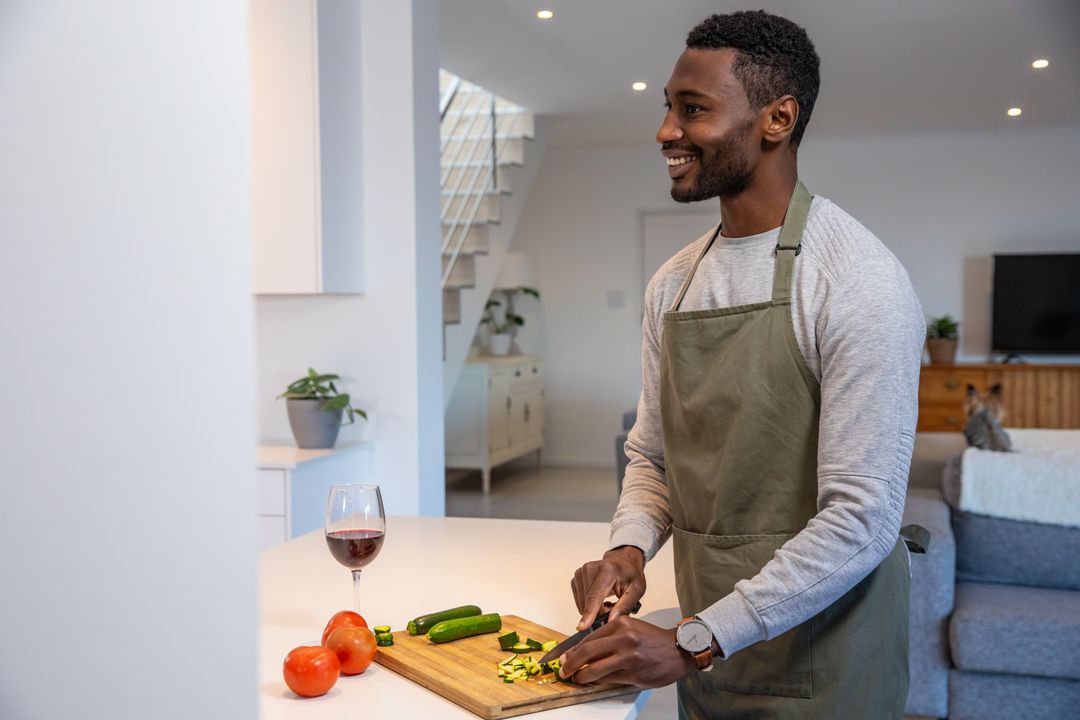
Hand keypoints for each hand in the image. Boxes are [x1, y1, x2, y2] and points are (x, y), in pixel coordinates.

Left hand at [558, 616, 694, 687]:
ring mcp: (628, 656)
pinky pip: (608, 679)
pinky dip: (597, 682)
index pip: (588, 638)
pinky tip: (593, 681)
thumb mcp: (630, 628)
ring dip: (581, 676)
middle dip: (571, 664)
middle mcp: (623, 638)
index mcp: (620, 624)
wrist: (679, 649)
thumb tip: (585, 650)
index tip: (564, 656)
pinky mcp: (633, 672)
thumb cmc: (653, 640)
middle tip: (563, 670)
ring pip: (594, 669)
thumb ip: (609, 637)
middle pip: (586, 652)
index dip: (572, 650)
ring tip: (576, 679)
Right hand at [571, 546, 645, 630]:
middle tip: (613, 608)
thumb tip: (610, 621)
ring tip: (608, 602)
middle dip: (599, 613)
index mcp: (607, 571)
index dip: (588, 613)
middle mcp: (590, 569)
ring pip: (582, 604)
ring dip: (593, 609)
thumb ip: (624, 607)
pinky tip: (599, 599)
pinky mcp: (576, 577)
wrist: (624, 561)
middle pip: (587, 602)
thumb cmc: (630, 574)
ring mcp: (581, 572)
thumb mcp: (636, 590)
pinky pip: (579, 600)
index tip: (582, 627)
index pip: (594, 596)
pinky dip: (588, 604)